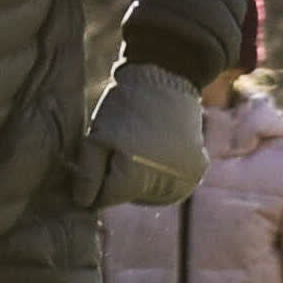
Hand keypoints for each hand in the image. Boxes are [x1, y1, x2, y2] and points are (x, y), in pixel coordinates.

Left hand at [72, 62, 204, 209]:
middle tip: (122, 146)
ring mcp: (185, 180)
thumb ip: (87, 174)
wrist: (167, 78)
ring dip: (141, 180)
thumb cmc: (125, 107)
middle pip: (129, 197)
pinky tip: (157, 151)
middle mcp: (165, 184)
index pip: (106, 198)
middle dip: (120, 179)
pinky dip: (161, 176)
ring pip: (150, 195)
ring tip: (141, 147)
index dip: (97, 179)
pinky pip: (172, 186)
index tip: (100, 155)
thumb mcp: (97, 137)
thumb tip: (84, 204)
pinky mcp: (197, 171)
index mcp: (136, 176)